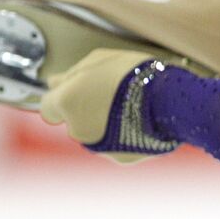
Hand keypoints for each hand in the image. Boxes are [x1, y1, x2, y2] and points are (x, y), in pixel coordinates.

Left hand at [40, 48, 164, 163]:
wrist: (171, 99)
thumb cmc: (134, 75)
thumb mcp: (99, 61)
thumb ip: (71, 74)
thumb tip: (53, 82)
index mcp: (66, 102)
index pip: (48, 108)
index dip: (62, 99)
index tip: (75, 94)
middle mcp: (77, 129)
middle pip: (74, 123)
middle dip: (86, 112)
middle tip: (110, 96)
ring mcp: (99, 147)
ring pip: (97, 136)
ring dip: (107, 124)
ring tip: (131, 107)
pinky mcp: (122, 158)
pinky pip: (118, 146)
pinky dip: (125, 136)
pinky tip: (141, 121)